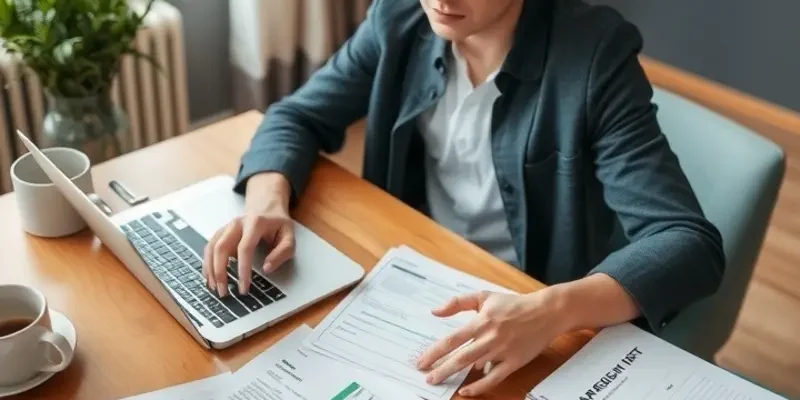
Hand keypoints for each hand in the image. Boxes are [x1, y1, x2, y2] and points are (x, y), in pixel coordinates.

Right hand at [202, 173, 294, 296]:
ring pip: (211, 247)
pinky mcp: (221, 232)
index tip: (243, 288)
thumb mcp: (289, 237)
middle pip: (221, 247)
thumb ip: (282, 252)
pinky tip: (209, 277)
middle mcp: (237, 223)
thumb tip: (267, 268)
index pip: (245, 248)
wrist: (267, 208)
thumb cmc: (278, 225)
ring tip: (214, 287)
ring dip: (210, 269)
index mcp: (255, 223)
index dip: (243, 269)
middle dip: (220, 272)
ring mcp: (227, 227)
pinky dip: (207, 263)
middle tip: (223, 292)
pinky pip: (209, 247)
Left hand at [416, 290, 567, 396]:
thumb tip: (435, 311)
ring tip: (440, 382)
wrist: (545, 312)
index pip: (453, 339)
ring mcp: (503, 351)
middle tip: (427, 378)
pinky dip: (480, 386)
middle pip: (461, 357)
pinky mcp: (514, 362)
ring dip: (455, 376)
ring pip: (474, 367)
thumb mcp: (484, 297)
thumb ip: (458, 303)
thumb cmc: (513, 304)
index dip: (435, 352)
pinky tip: (466, 391)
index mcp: (481, 321)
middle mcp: (490, 338)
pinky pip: (494, 378)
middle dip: (441, 369)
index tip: (422, 361)